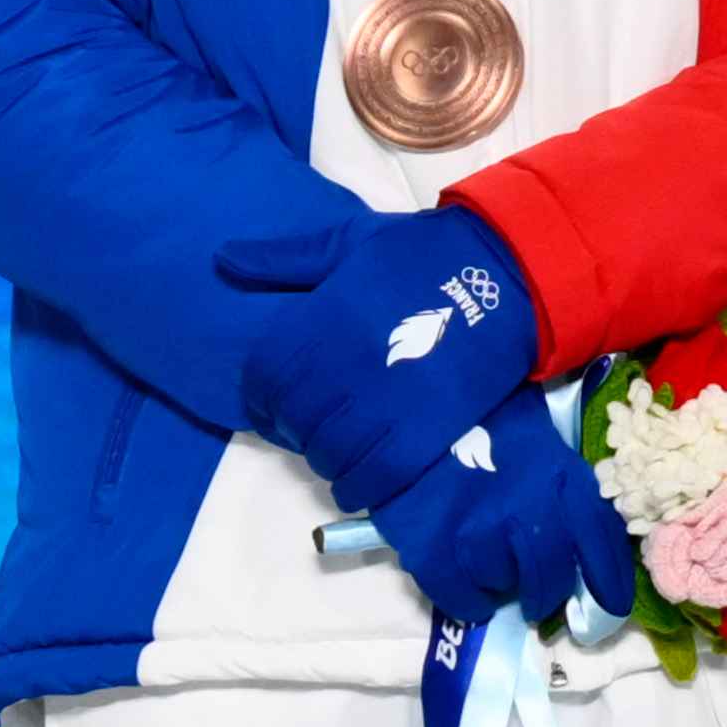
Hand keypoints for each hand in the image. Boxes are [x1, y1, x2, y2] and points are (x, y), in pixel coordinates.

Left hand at [219, 205, 545, 515]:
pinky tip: (359, 483)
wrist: (504, 270)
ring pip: (331, 454)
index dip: (262, 402)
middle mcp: (342, 367)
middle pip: (295, 423)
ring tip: (338, 455)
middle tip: (313, 430)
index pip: (264, 382)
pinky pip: (376, 474)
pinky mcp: (424, 427)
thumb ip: (284, 258)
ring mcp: (384, 402)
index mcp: (319, 323)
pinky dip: (360, 487)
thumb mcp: (347, 240)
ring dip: (327, 462)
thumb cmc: (421, 253)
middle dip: (296, 433)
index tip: (276, 405)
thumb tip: (222, 260)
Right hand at [371, 413, 639, 641]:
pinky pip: (458, 596)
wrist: (408, 399)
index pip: (601, 545)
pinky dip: (467, 602)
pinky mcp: (430, 547)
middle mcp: (528, 512)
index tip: (611, 607)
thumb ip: (561, 482)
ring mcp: (478, 533)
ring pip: (504, 585)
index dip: (610, 582)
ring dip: (502, 585)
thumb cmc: (482, 412)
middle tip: (539, 596)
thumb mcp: (539, 436)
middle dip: (547, 593)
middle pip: (551, 576)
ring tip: (491, 570)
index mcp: (562, 479)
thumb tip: (577, 532)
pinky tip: (469, 596)